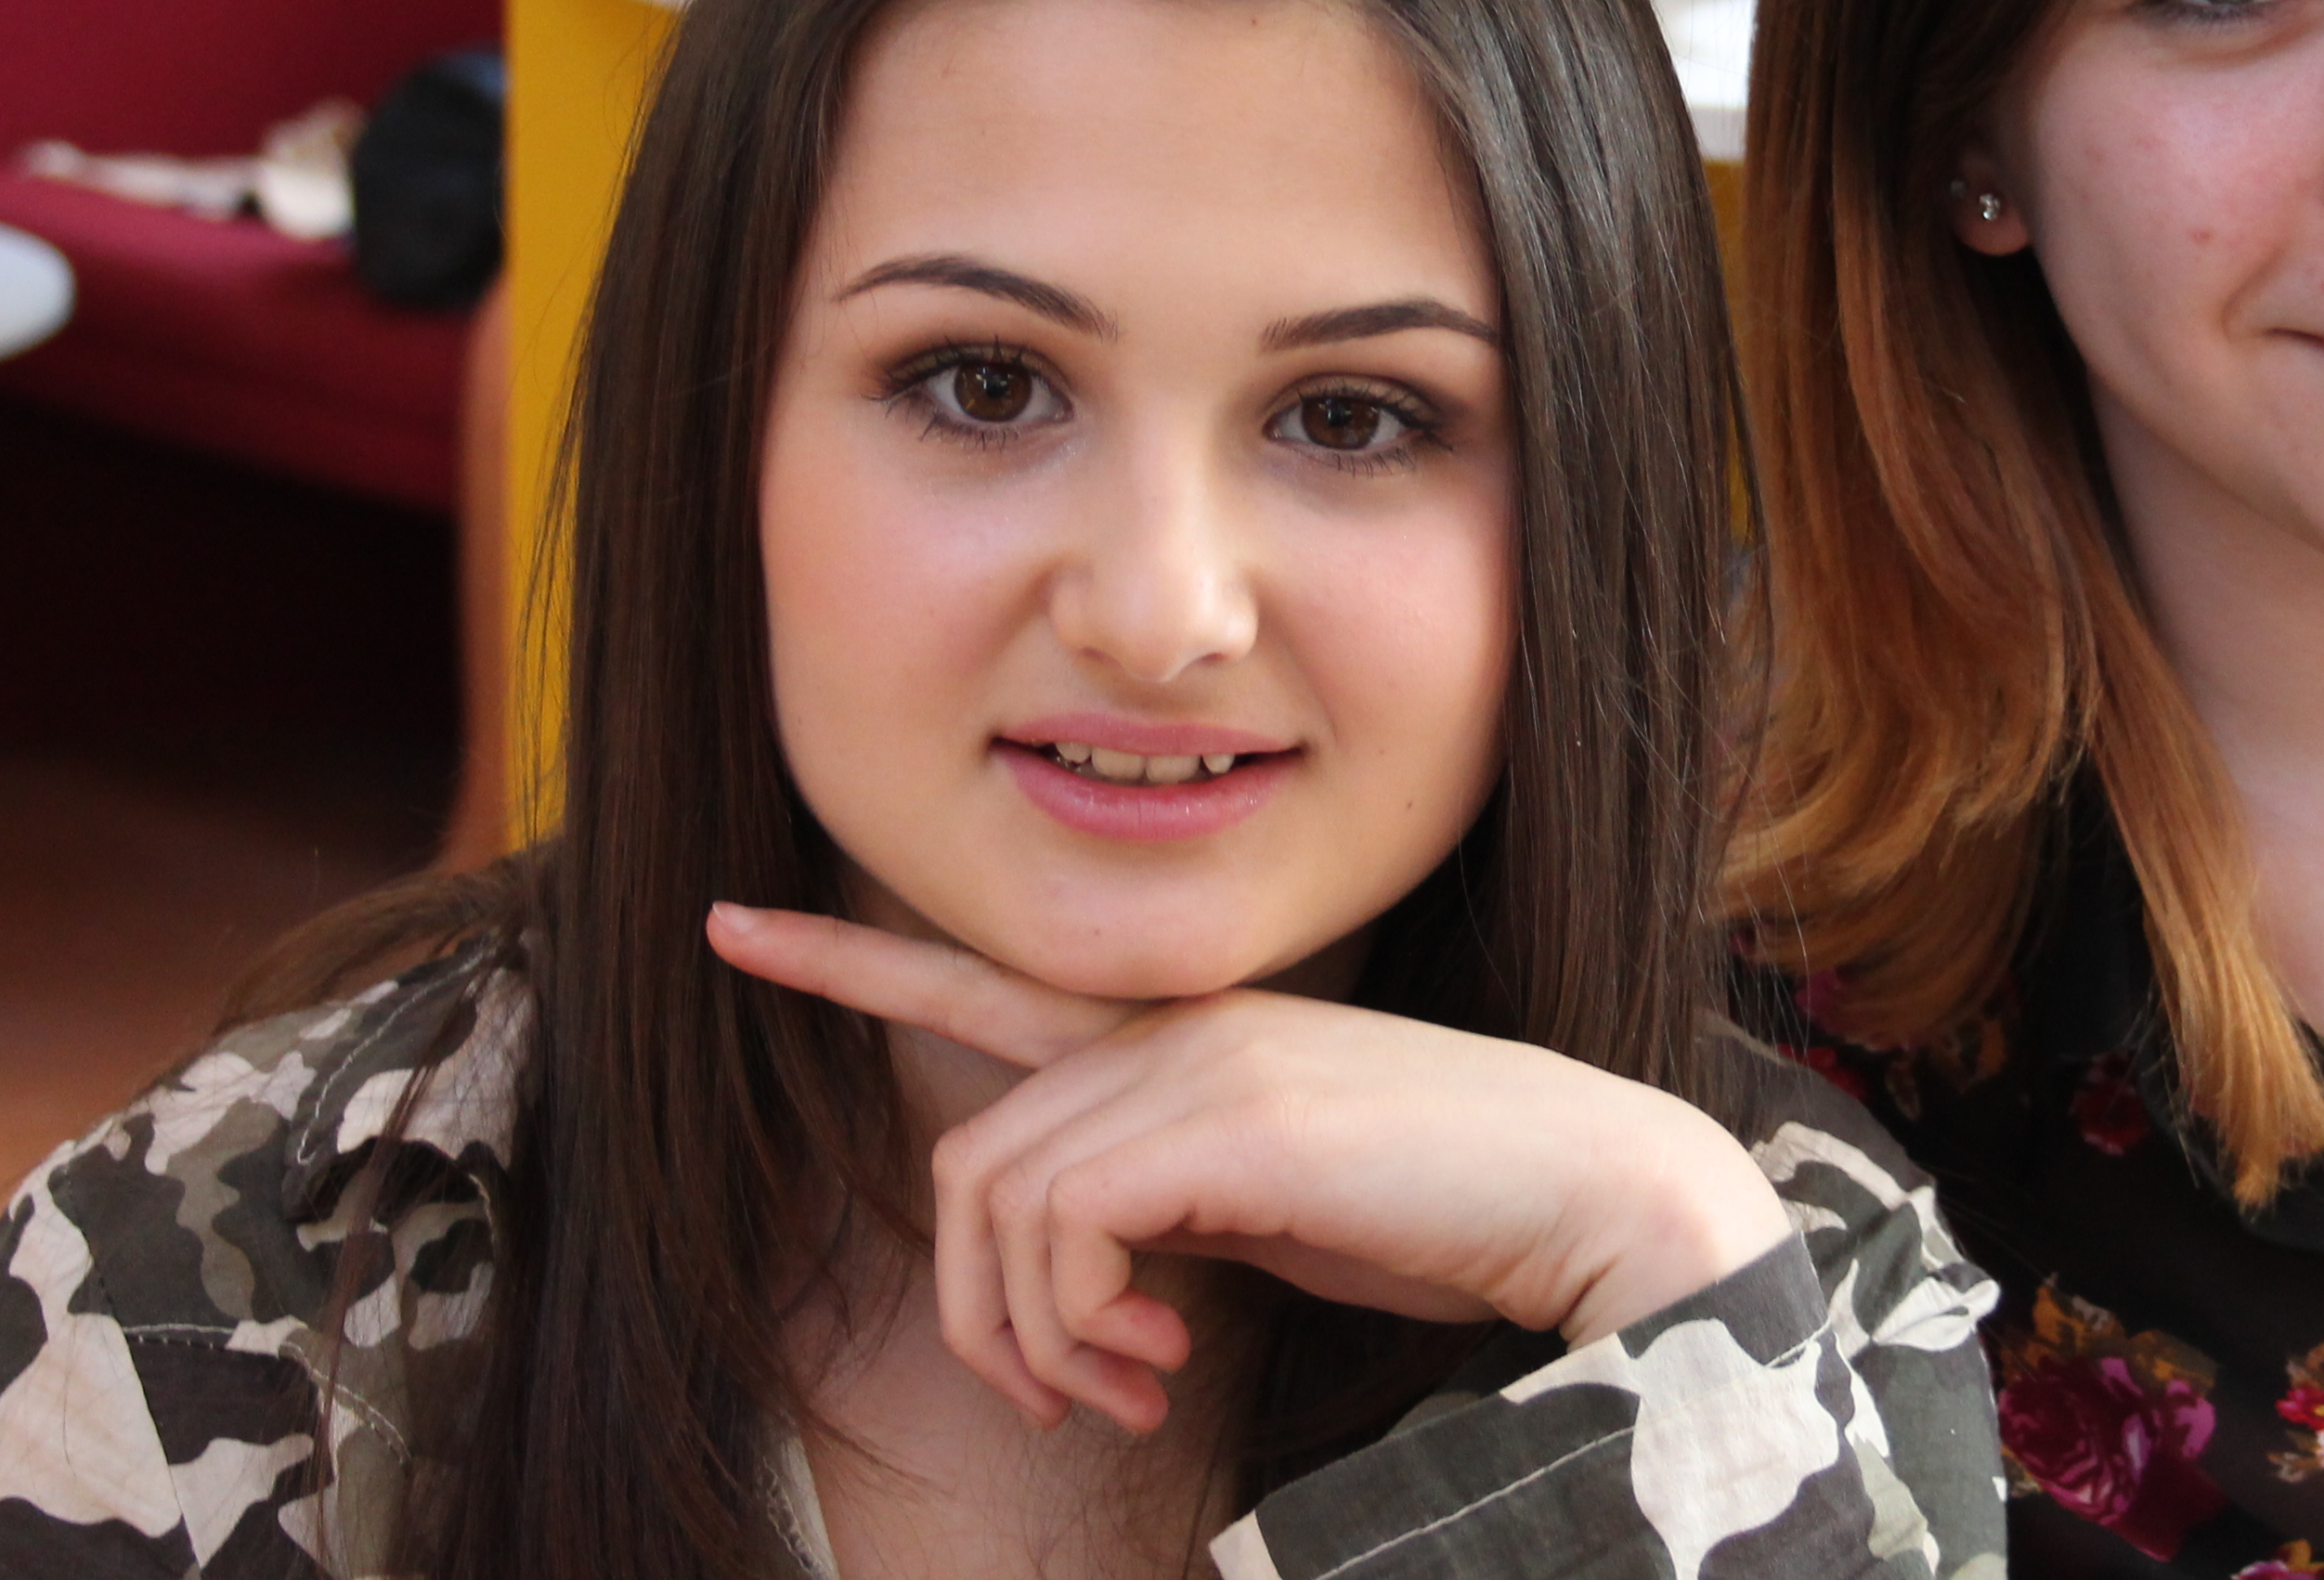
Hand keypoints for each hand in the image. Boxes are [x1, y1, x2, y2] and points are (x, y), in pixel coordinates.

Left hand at [707, 903, 1792, 1436]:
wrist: (1593, 1195)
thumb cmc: (1455, 1218)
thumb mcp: (1280, 1212)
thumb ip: (1178, 1203)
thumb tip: (1096, 1275)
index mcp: (1187, 1037)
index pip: (983, 985)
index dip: (847, 963)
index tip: (731, 926)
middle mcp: (1177, 1025)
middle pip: (970, 1159)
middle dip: (990, 1313)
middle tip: (1085, 1397)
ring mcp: (1199, 1060)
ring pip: (998, 1198)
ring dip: (1042, 1338)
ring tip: (1130, 1389)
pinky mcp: (1223, 1116)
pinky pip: (1060, 1227)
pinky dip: (1080, 1327)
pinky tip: (1160, 1368)